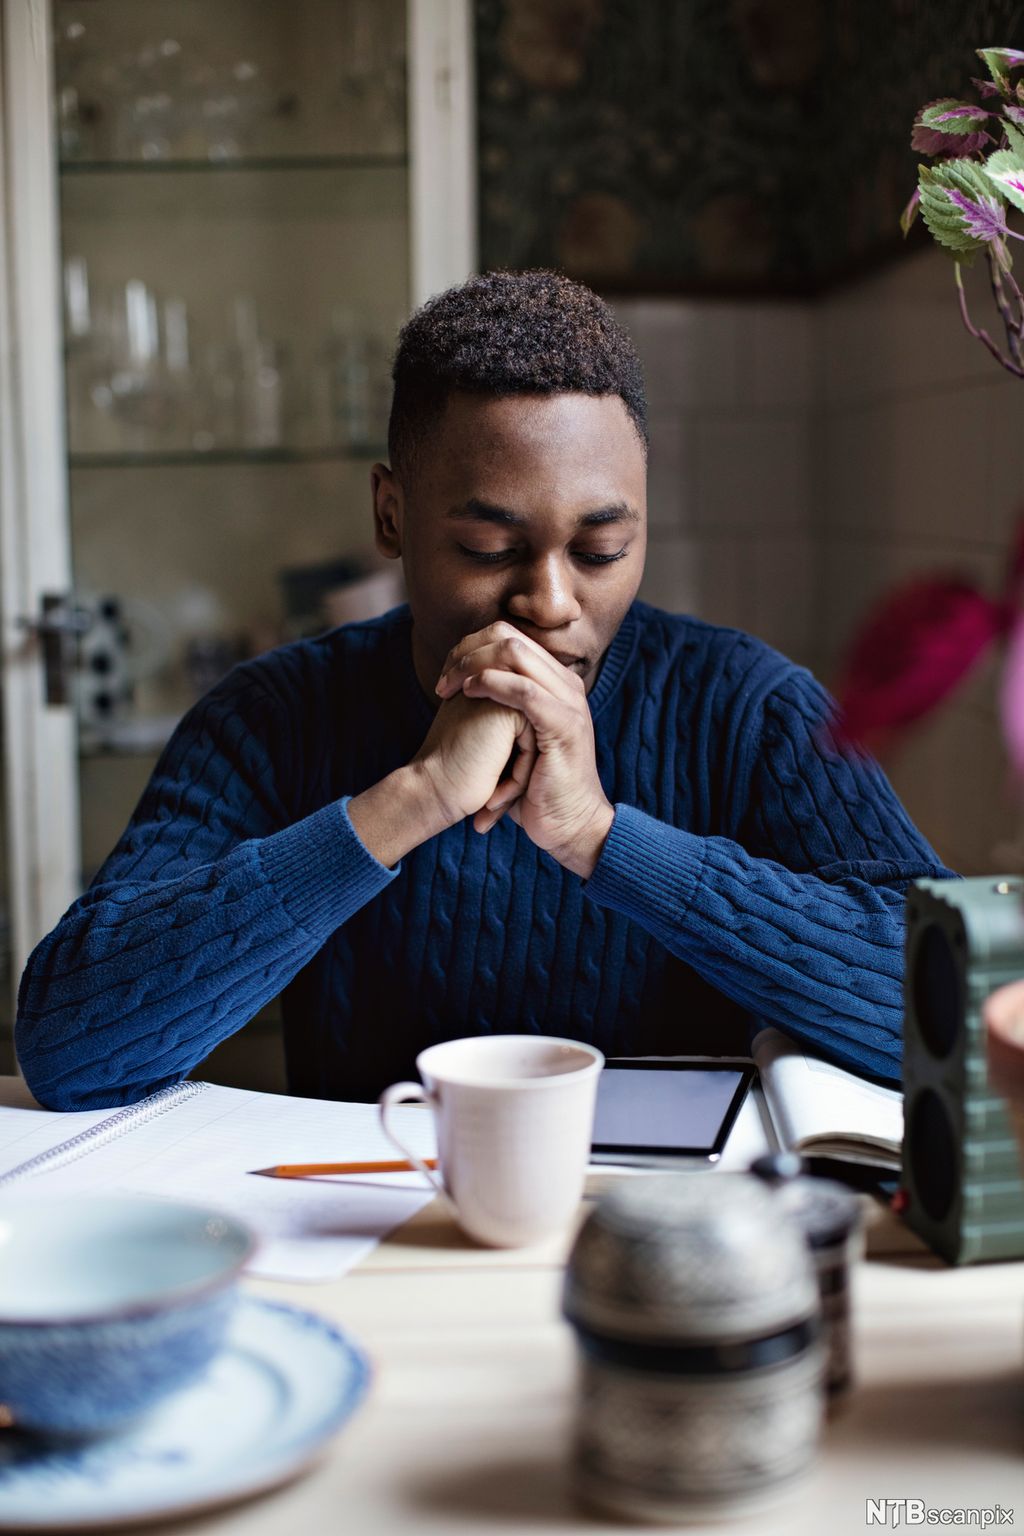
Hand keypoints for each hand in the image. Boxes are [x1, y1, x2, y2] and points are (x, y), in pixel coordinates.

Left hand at [435, 622, 614, 877]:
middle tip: (442, 681)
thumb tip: (464, 686)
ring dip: (473, 666)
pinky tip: (468, 695)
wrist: (568, 825)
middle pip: (510, 637)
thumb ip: (501, 709)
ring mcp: (569, 703)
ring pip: (515, 655)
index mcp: (555, 683)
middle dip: (467, 653)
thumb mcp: (516, 739)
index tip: (445, 674)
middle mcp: (566, 685)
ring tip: (449, 688)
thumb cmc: (536, 789)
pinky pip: (524, 690)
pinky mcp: (564, 726)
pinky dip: (491, 685)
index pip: (509, 637)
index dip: (470, 648)